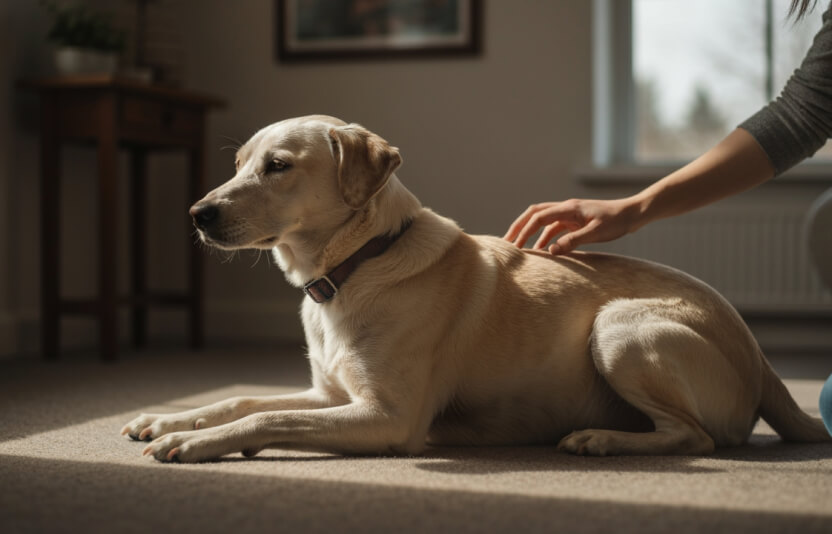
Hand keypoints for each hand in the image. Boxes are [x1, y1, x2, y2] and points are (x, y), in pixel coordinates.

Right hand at [503, 198, 640, 253]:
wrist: (632, 214)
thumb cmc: (617, 221)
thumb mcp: (596, 233)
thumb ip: (573, 241)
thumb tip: (550, 251)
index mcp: (568, 208)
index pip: (539, 217)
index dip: (524, 230)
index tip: (514, 244)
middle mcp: (565, 208)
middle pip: (534, 213)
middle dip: (518, 227)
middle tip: (506, 242)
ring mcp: (569, 214)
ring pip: (541, 220)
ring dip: (529, 232)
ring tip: (518, 248)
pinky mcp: (574, 221)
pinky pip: (552, 228)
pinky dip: (543, 237)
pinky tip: (541, 250)